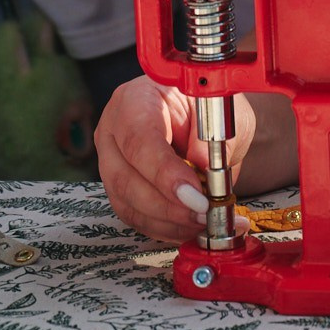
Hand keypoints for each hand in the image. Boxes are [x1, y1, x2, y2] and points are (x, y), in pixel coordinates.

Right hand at [95, 75, 258, 244]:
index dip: (165, 174)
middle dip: (168, 206)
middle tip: (204, 214)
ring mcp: (110, 162)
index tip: (197, 196)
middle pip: (126, 180)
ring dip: (168, 222)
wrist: (197, 113)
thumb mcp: (219, 111)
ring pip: (128, 205)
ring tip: (203, 222)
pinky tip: (191, 228)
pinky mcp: (119, 188)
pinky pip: (136, 218)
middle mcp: (113, 131)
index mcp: (135, 100)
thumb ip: (212, 141)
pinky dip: (165, 229)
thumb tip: (204, 174)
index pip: (139, 141)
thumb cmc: (204, 106)